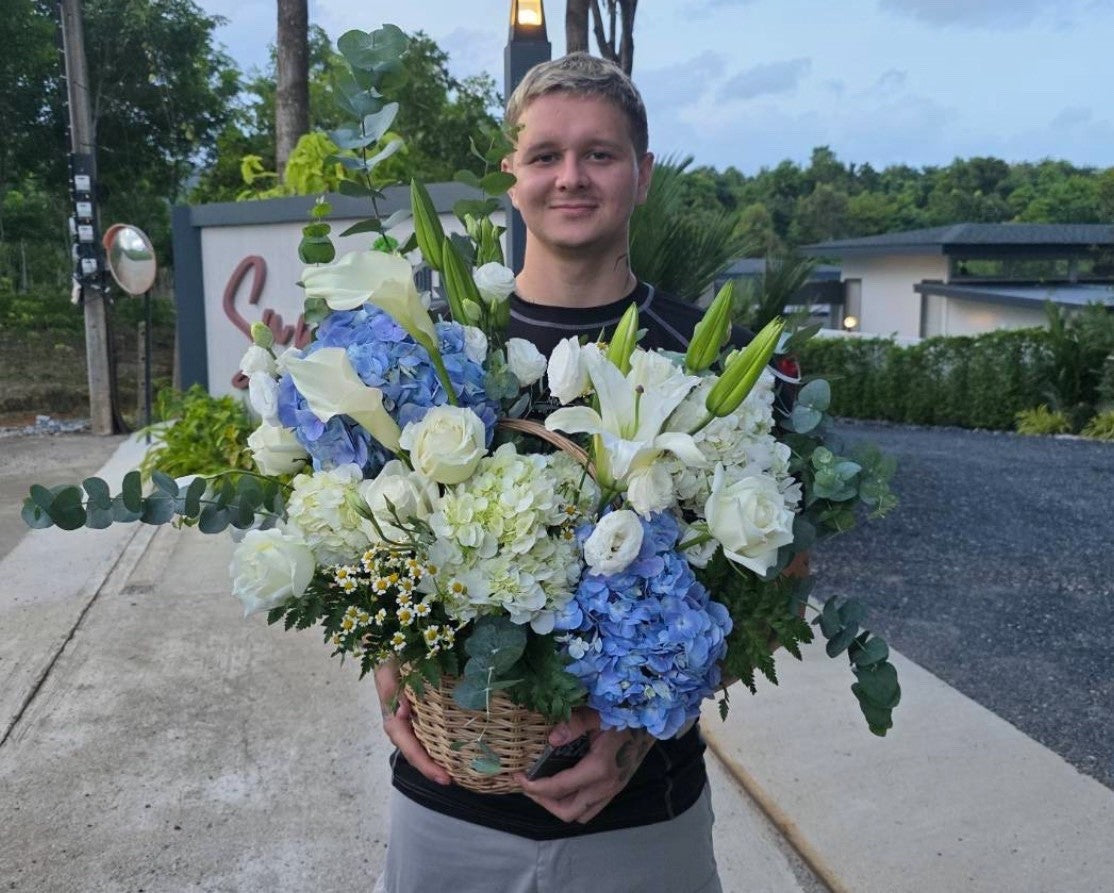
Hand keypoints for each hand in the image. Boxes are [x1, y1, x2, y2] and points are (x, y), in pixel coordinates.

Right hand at [374, 660, 450, 785]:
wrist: (386, 648)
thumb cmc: (389, 660)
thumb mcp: (387, 671)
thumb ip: (392, 691)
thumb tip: (402, 714)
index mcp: (393, 719)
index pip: (411, 748)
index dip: (426, 765)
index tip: (445, 778)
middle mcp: (401, 725)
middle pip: (417, 754)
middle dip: (433, 769)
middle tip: (455, 780)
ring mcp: (409, 721)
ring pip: (423, 746)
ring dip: (437, 759)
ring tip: (460, 771)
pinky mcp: (417, 714)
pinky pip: (428, 733)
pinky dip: (440, 743)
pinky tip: (456, 747)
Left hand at [515, 707, 654, 823]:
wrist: (651, 719)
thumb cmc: (623, 713)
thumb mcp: (597, 713)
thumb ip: (575, 724)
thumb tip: (551, 738)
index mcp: (598, 769)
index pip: (558, 788)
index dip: (534, 786)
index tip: (518, 777)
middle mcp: (605, 786)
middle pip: (567, 811)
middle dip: (543, 802)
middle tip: (528, 785)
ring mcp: (613, 790)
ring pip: (581, 814)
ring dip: (559, 806)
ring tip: (544, 789)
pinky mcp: (617, 788)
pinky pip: (592, 808)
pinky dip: (574, 803)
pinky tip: (565, 786)